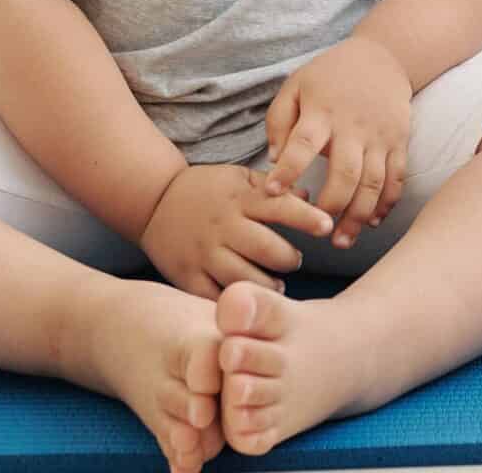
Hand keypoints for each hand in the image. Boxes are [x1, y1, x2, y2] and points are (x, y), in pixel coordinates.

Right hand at [139, 163, 335, 300]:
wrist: (154, 201)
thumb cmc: (207, 189)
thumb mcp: (239, 177)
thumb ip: (274, 187)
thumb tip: (311, 194)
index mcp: (240, 198)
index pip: (280, 206)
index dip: (307, 217)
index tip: (327, 226)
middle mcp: (223, 226)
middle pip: (267, 249)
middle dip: (289, 259)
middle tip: (293, 260)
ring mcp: (204, 253)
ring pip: (245, 278)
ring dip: (269, 285)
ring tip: (277, 284)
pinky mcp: (188, 277)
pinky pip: (215, 298)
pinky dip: (235, 303)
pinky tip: (248, 301)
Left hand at [261, 37, 412, 249]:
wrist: (383, 56)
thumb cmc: (330, 75)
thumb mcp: (295, 85)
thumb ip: (278, 120)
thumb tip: (275, 158)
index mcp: (322, 111)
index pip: (302, 145)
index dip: (287, 171)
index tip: (272, 193)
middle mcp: (353, 126)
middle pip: (344, 174)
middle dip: (329, 206)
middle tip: (314, 228)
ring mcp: (380, 136)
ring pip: (373, 183)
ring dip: (358, 216)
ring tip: (341, 240)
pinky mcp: (399, 142)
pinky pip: (397, 178)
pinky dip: (386, 203)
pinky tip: (372, 221)